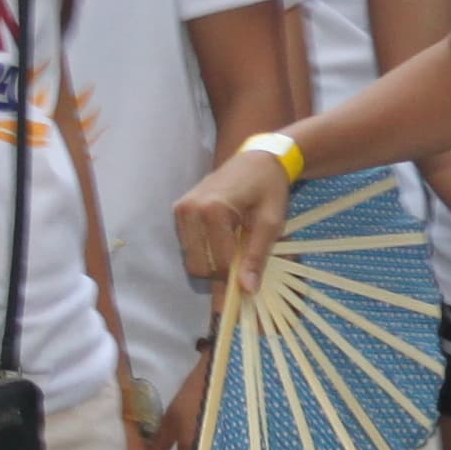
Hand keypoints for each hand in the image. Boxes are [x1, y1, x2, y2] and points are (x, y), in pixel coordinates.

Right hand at [174, 150, 292, 293]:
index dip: (236, 277)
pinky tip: (223, 240)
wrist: (257, 159)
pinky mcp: (179, 211)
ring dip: (212, 263)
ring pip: (191, 259)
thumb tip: (248, 289)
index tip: (251, 281)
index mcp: (213, 209)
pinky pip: (188, 246)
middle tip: (242, 264)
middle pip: (198, 265)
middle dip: (220, 274)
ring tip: (234, 248)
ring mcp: (181, 209)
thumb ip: (257, 256)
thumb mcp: (271, 222)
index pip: (218, 262)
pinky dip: (205, 252)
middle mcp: (190, 209)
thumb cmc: (269, 188)